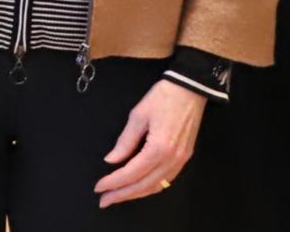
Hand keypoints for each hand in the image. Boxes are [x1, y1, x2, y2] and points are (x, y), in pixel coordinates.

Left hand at [95, 79, 205, 206]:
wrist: (190, 88)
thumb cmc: (163, 97)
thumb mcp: (138, 116)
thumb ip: (125, 141)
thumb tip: (112, 160)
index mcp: (159, 148)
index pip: (132, 172)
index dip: (114, 182)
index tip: (99, 187)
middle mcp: (172, 159)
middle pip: (144, 185)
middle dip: (123, 195)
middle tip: (104, 201)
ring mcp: (181, 159)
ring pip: (157, 186)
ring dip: (137, 193)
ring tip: (118, 197)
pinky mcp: (185, 157)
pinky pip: (167, 179)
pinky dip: (151, 186)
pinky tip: (139, 187)